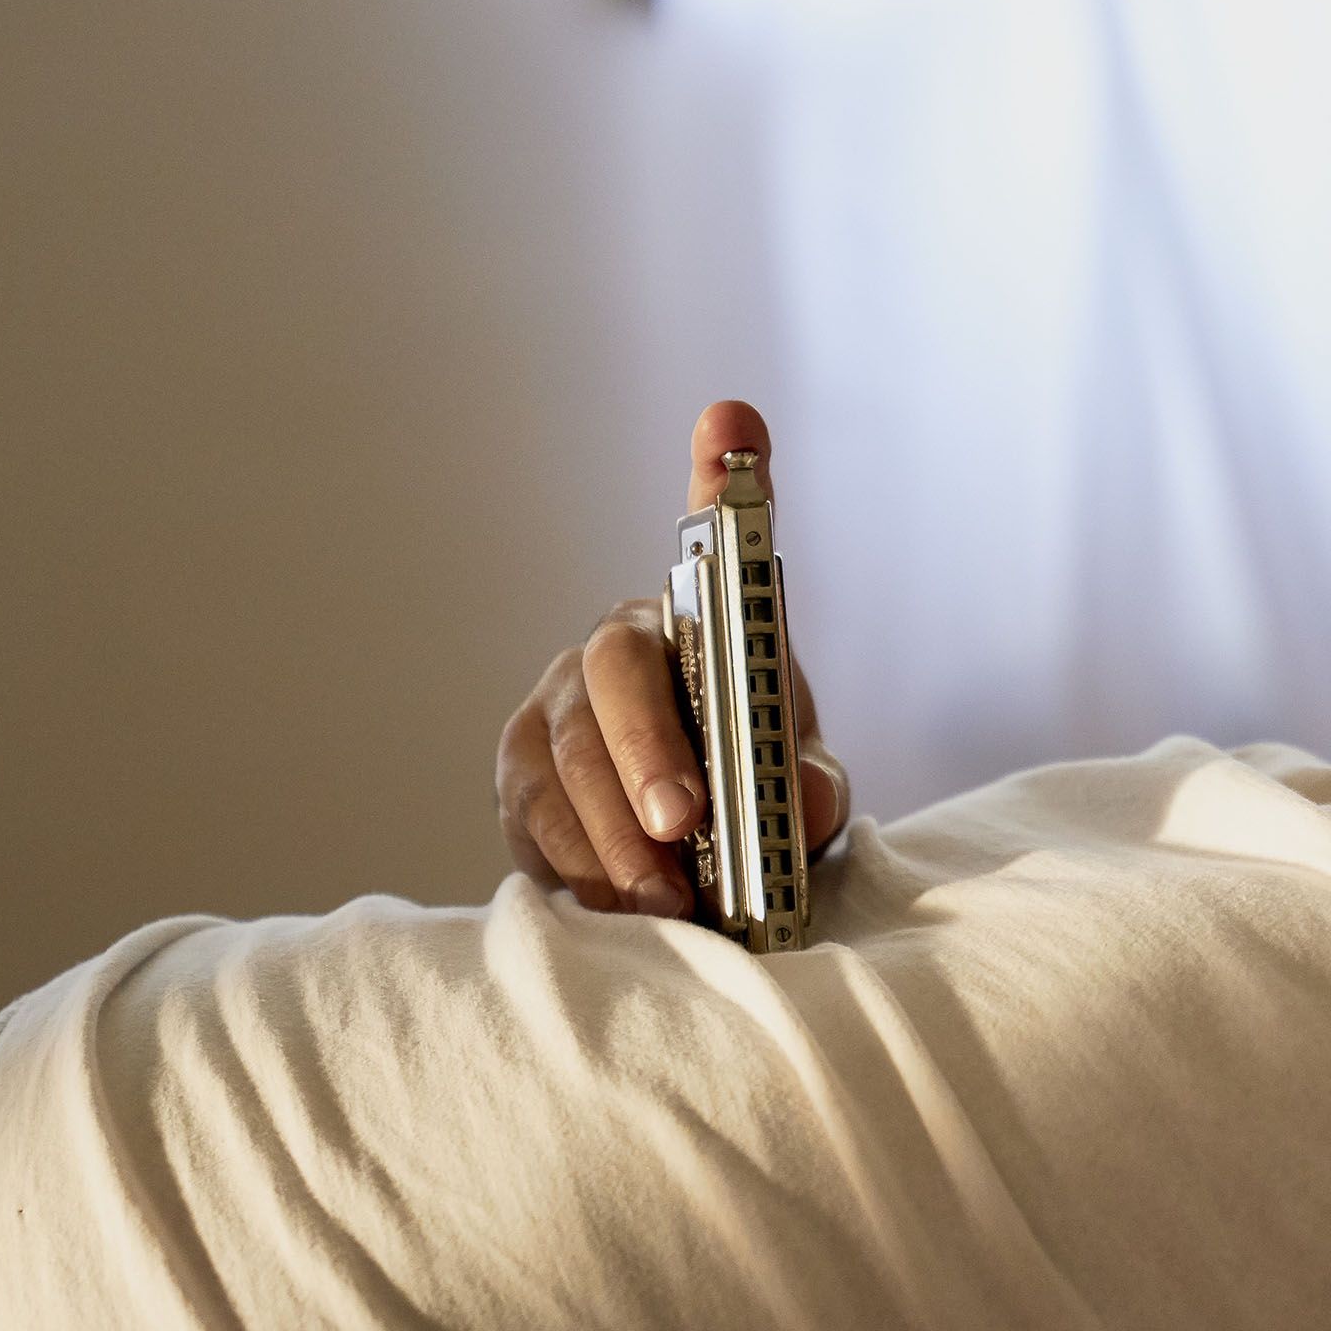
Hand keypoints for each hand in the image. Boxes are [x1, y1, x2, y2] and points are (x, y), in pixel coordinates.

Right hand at [494, 400, 852, 914]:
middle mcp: (610, 650)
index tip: (733, 424)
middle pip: (610, 678)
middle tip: (687, 823)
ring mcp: (550, 712)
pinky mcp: (517, 782)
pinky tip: (626, 906)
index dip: (719, 473)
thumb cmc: (756, 788)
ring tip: (668, 897)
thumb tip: (809, 799)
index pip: (708, 533)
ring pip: (561, 760)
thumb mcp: (801, 778)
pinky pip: (533, 820)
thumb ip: (813, 784)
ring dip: (613, 832)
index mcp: (693, 621)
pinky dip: (580, 868)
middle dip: (645, 751)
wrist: (696, 853)